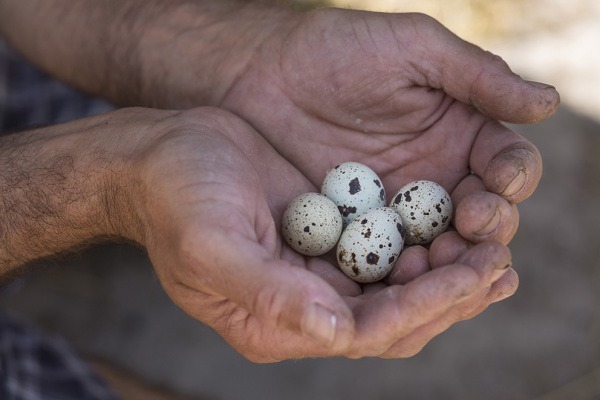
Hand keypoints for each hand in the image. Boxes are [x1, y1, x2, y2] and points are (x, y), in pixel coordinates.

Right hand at [128, 107, 516, 360]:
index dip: (423, 307)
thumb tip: (334, 332)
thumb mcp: (210, 245)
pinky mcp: (327, 234)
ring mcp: (318, 270)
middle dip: (449, 295)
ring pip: (398, 286)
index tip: (471, 276)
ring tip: (493, 252)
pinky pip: (386, 249)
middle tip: (498, 265)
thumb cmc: (176, 198)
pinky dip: (424, 242)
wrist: (163, 155)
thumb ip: (266, 294)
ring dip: (447, 273)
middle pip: (394, 318)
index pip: (367, 332)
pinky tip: (456, 225)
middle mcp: (305, 305)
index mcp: (277, 322)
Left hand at [220, 8, 558, 242]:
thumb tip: (547, 103)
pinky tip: (399, 280)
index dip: (510, 181)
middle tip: (471, 232)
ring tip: (436, 262)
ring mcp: (396, 210)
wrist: (260, 74)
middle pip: (482, 218)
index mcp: (461, 135)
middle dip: (485, 230)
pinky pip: (386, 260)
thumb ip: (476, 77)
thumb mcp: (411, 50)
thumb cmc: (337, 50)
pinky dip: (397, 274)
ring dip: (446, 262)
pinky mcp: (357, 232)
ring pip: (438, 248)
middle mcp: (437, 178)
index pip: (506, 167)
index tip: (495, 187)